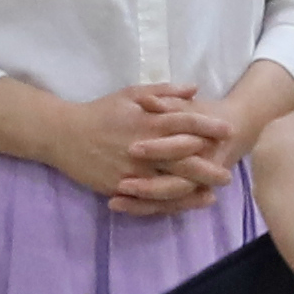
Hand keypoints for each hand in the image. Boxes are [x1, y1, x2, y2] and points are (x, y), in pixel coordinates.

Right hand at [86, 82, 232, 218]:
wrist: (64, 135)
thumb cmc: (101, 112)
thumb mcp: (131, 94)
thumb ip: (164, 92)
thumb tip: (194, 89)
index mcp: (147, 121)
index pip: (185, 122)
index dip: (209, 127)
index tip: (228, 131)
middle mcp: (144, 146)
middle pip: (184, 159)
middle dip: (209, 167)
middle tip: (229, 173)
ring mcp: (133, 169)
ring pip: (170, 183)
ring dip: (194, 190)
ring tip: (213, 194)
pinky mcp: (121, 186)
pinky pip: (149, 198)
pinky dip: (169, 203)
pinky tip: (184, 204)